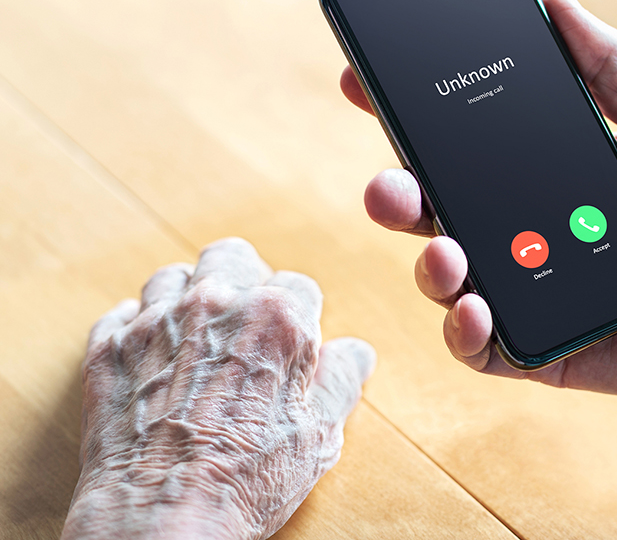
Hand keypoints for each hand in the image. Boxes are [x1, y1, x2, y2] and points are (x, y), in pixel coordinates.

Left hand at [62, 238, 376, 539]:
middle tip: (245, 319)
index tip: (293, 341)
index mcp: (276, 319)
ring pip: (172, 277)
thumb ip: (341, 379)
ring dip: (187, 298)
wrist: (161, 517)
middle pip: (232, 257)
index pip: (299, 285)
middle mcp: (215, 305)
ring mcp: (156, 323)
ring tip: (196, 335)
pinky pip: (121, 313)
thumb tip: (353, 352)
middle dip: (243, 279)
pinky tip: (152, 354)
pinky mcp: (109, 349)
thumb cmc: (244, 480)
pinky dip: (137, 327)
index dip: (300, 315)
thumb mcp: (319, 433)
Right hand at [340, 0, 616, 398]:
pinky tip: (474, 308)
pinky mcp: (543, 350)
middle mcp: (528, 230)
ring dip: (428, 263)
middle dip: (395, 194)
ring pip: (446, 279)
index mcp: (549, 174)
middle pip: (437, 211)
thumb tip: (553, 0)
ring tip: (447, 251)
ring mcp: (531, 291)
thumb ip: (611, 65)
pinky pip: (480, 348)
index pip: (462, 143)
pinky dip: (463, 331)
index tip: (364, 82)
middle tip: (391, 183)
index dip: (408, 117)